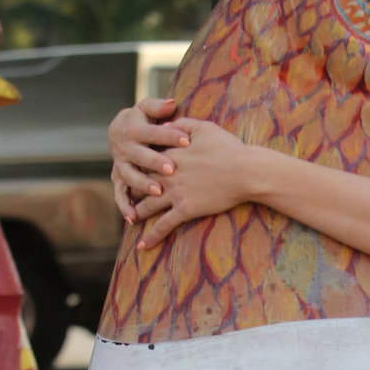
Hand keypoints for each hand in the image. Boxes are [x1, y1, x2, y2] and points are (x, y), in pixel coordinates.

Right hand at [108, 98, 183, 224]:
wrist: (119, 130)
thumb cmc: (142, 120)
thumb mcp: (148, 109)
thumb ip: (158, 107)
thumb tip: (171, 103)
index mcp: (135, 130)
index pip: (152, 132)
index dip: (168, 136)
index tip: (185, 140)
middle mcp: (125, 148)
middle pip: (140, 155)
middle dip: (155, 162)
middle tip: (171, 169)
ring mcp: (120, 165)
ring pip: (129, 176)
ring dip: (142, 184)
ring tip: (157, 191)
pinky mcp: (118, 179)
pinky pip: (120, 194)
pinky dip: (125, 206)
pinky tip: (133, 218)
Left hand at [134, 118, 258, 250]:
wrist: (244, 170)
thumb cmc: (228, 148)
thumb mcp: (203, 127)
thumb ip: (181, 123)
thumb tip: (166, 124)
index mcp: (170, 154)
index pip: (146, 159)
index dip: (138, 164)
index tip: (132, 169)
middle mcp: (167, 174)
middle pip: (141, 182)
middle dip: (132, 190)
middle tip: (125, 196)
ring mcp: (175, 193)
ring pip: (148, 205)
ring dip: (137, 212)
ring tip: (130, 219)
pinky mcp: (185, 209)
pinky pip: (164, 225)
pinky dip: (152, 236)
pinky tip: (143, 245)